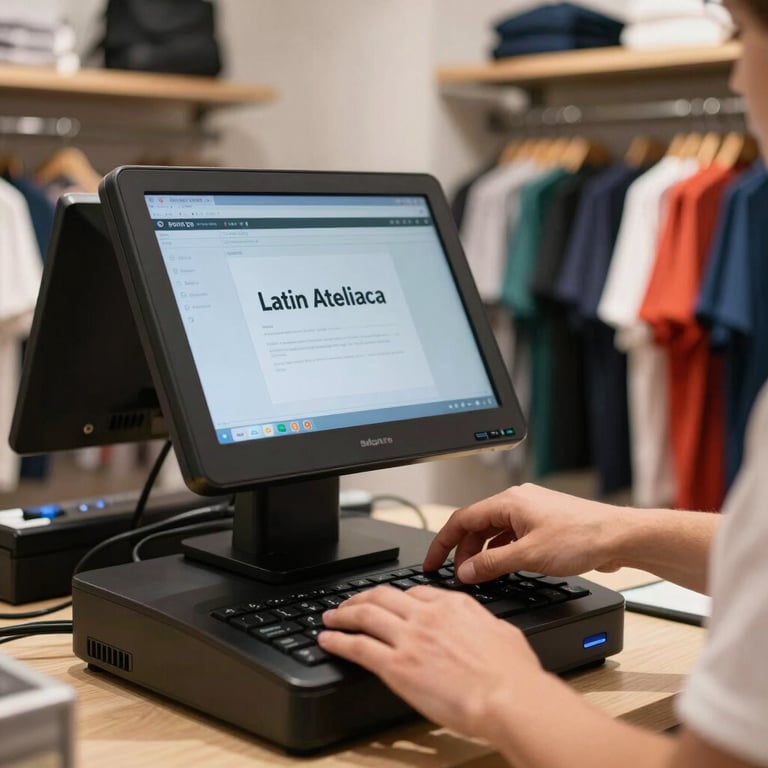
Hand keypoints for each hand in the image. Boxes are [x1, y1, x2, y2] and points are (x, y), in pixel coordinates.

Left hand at [318, 584, 541, 737]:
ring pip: (364, 615)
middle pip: (382, 596)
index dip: (392, 597)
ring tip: (329, 618)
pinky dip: (338, 641)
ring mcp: (409, 638)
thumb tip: (479, 627)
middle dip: (359, 598)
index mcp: (453, 605)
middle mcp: (427, 615)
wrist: (508, 697)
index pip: (412, 593)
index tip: (384, 602)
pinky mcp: (397, 666)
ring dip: (342, 615)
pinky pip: (358, 647)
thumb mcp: (501, 632)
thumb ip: (480, 624)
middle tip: (346, 603)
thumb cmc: (512, 673)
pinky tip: (327, 641)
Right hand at [424, 484, 626, 583]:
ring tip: (476, 576)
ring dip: (482, 553)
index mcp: (508, 502)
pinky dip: (501, 552)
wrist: (620, 537)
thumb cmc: (582, 538)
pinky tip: (502, 569)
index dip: (442, 542)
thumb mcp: (528, 556)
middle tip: (455, 574)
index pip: (462, 519)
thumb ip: (491, 565)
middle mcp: (518, 501)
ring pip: (494, 531)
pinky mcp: (544, 524)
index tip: (432, 562)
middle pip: (477, 525)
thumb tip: (465, 572)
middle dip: (462, 550)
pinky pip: (511, 536)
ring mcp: (532, 512)